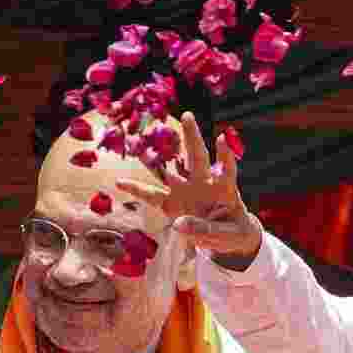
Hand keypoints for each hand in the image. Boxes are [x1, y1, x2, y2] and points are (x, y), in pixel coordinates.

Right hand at [115, 112, 262, 268]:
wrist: (227, 237)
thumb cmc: (233, 230)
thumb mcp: (227, 235)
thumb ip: (206, 230)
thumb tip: (179, 225)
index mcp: (223, 189)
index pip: (226, 169)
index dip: (225, 154)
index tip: (222, 137)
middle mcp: (203, 184)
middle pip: (196, 157)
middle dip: (191, 137)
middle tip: (187, 115)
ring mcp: (185, 191)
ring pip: (169, 169)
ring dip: (156, 156)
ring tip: (140, 141)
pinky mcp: (172, 203)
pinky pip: (152, 196)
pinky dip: (137, 189)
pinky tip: (120, 182)